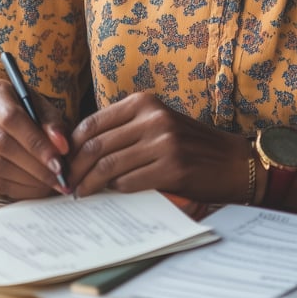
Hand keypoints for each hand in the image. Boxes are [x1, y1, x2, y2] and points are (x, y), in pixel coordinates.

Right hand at [0, 79, 69, 199]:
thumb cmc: (12, 110)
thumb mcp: (33, 105)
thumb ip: (50, 122)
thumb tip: (63, 147)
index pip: (12, 119)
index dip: (37, 143)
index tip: (59, 162)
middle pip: (2, 145)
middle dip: (35, 166)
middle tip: (58, 179)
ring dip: (26, 180)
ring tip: (48, 185)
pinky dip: (14, 189)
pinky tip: (32, 189)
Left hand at [67, 92, 250, 202]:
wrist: (234, 162)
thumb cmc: (191, 146)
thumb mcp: (158, 124)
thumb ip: (126, 131)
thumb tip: (81, 151)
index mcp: (145, 103)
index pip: (93, 122)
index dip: (71, 146)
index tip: (62, 162)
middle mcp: (153, 118)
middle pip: (96, 145)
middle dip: (74, 168)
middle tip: (65, 184)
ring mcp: (164, 142)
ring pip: (108, 166)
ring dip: (89, 184)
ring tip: (80, 193)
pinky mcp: (172, 168)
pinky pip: (129, 183)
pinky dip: (115, 191)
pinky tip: (110, 195)